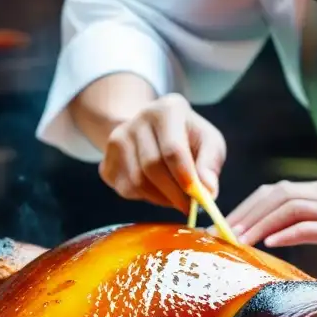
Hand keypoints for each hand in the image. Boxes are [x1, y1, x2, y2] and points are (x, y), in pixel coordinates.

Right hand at [99, 93, 225, 212]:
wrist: (154, 132)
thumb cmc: (188, 138)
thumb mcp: (209, 142)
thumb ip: (210, 163)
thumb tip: (208, 190)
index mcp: (167, 110)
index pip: (172, 149)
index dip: (185, 177)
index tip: (197, 198)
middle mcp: (138, 119)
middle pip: (152, 166)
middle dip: (173, 193)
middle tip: (188, 207)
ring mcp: (117, 139)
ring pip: (137, 182)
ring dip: (160, 198)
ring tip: (175, 197)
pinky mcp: (106, 159)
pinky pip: (125, 189)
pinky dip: (145, 198)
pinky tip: (157, 190)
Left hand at [226, 179, 316, 282]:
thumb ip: (303, 225)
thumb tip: (267, 238)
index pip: (274, 192)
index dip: (246, 207)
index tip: (223, 227)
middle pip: (278, 194)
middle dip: (246, 214)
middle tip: (223, 234)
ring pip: (291, 207)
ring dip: (261, 223)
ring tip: (239, 240)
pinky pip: (313, 227)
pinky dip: (288, 233)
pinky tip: (270, 243)